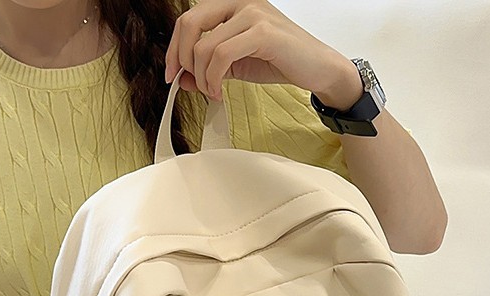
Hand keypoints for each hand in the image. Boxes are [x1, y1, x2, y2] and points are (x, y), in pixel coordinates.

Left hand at [165, 0, 363, 109]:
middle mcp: (240, 1)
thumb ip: (209, 67)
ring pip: (204, 46)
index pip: (188, 19)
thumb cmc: (281, 60)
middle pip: (189, 24)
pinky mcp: (262, 32)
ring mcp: (252, 13)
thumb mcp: (236, 65)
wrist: (317, 68)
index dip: (173, 49)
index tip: (172, 74)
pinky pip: (221, 56)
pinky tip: (219, 91)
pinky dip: (213, 79)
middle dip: (181, 59)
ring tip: (212, 92)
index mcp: (231, 4)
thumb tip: (182, 79)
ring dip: (202, 77)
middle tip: (187, 83)